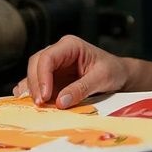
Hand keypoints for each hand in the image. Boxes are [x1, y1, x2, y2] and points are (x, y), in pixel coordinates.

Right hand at [12, 34, 130, 108]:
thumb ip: (81, 88)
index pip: (48, 57)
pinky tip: (34, 104)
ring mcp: (54, 66)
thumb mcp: (102, 78)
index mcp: (70, 45)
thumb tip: (61, 102)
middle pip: (36, 64)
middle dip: (35, 84)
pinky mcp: (53, 78)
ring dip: (33, 90)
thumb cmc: (113, 71)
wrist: (119, 76)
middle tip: (40, 104)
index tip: (45, 96)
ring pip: (33, 74)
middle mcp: (59, 53)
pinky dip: (34, 94)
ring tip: (38, 106)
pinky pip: (38, 84)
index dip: (42, 76)